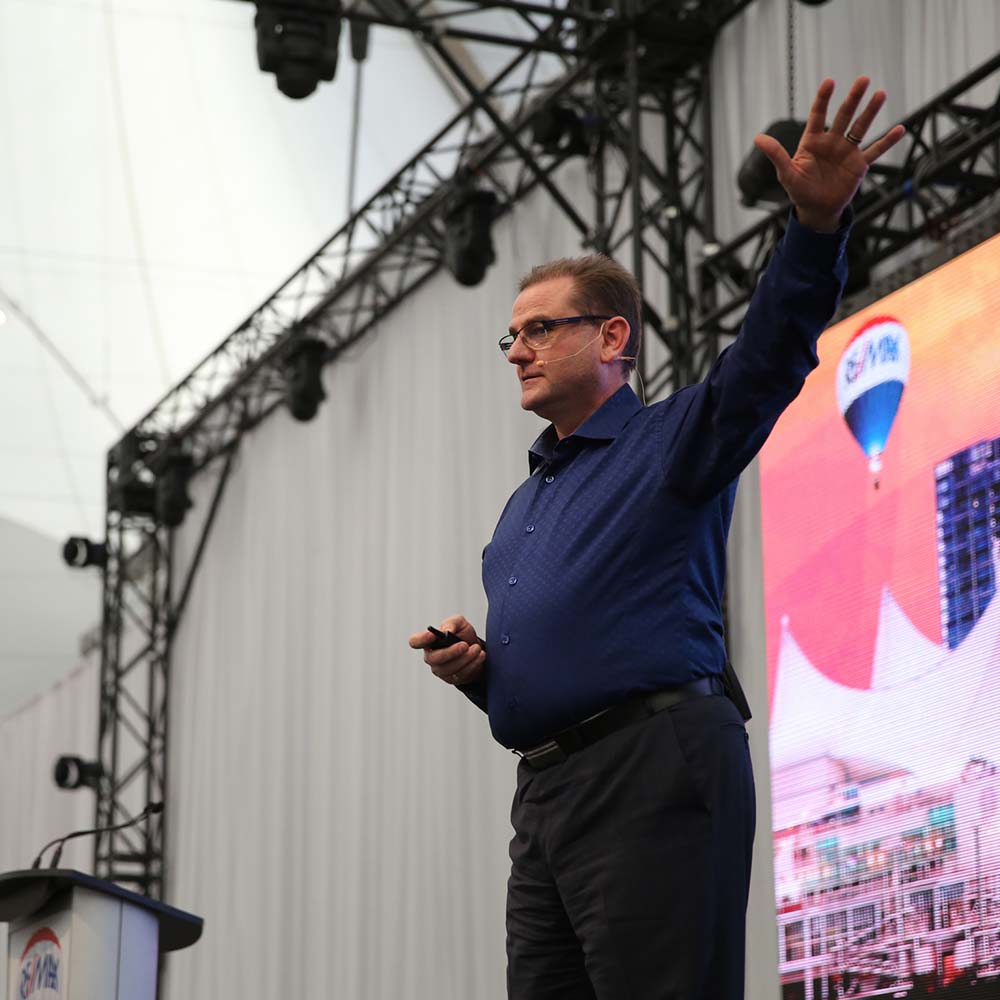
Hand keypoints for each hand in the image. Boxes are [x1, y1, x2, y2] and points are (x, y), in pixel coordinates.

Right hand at [408, 614, 486, 686]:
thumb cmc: (463, 635)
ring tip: (477, 649)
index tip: (433, 635)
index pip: (415, 642)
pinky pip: (461, 674)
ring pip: (449, 668)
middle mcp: (431, 657)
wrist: (476, 650)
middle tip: (465, 645)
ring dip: (465, 658)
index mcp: (429, 641)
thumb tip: (447, 631)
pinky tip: (481, 656)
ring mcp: (441, 670)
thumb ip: (452, 623)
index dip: (421, 639)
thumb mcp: (460, 623)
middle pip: (433, 658)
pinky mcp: (452, 679)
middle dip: (450, 652)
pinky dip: (473, 664)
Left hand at [754, 76, 905, 231]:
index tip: (830, 82)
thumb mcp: (786, 173)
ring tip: (880, 94)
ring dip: (871, 111)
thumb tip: (758, 138)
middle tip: (863, 80)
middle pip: (844, 115)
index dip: (823, 99)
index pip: (818, 115)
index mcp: (813, 141)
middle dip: (853, 98)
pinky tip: (900, 129)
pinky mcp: (859, 165)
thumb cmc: (799, 191)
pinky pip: (875, 150)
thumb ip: (776, 154)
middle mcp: (832, 142)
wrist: (816, 210)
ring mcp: (847, 151)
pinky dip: (887, 141)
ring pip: (861, 127)